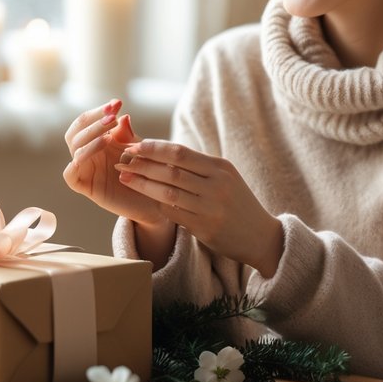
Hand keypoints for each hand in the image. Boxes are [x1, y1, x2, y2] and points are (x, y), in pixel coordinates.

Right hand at [63, 100, 165, 227]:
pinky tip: (101, 147)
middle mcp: (88, 154)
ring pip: (74, 148)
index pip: (87, 121)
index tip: (118, 103)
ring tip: (110, 133)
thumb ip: (128, 135)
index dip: (98, 111)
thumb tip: (124, 117)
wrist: (153, 201)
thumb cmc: (145, 172)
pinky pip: (70, 173)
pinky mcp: (85, 187)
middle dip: (93, 121)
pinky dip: (80, 159)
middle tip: (112, 116)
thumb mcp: (138, 149)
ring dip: (91, 136)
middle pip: (75, 132)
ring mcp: (85, 170)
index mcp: (96, 141)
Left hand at [114, 140, 283, 276]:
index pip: (180, 152)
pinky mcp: (205, 228)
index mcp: (220, 168)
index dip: (153, 148)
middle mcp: (217, 185)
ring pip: (168, 192)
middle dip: (143, 164)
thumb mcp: (224, 177)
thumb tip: (159, 151)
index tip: (133, 145)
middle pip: (171, 170)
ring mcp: (211, 208)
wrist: (261, 236)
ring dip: (143, 184)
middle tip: (122, 161)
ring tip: (125, 178)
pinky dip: (156, 204)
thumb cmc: (236, 202)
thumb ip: (197, 167)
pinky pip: (173, 213)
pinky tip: (144, 198)